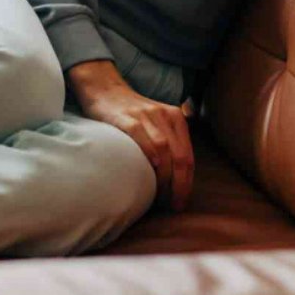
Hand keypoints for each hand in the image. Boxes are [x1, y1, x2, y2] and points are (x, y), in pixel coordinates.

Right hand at [68, 60, 194, 210]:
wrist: (105, 89)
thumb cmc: (131, 113)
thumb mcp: (157, 122)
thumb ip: (169, 142)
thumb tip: (176, 180)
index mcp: (176, 118)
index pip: (189, 157)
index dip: (187, 183)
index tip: (181, 202)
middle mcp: (164, 116)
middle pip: (180, 156)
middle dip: (179, 185)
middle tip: (173, 205)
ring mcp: (145, 115)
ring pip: (164, 150)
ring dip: (164, 177)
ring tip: (159, 196)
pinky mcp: (126, 116)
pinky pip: (141, 135)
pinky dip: (148, 153)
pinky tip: (149, 168)